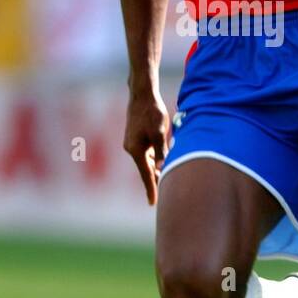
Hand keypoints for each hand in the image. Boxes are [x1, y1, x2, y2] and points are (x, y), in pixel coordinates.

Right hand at [123, 88, 169, 205]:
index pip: (145, 174)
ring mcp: (133, 141)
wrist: (142, 93)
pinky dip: (154, 157)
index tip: (153, 203)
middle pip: (146, 169)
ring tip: (166, 178)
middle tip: (165, 193)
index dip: (151, 189)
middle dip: (155, 180)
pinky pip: (147, 152)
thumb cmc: (152, 112)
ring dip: (156, 168)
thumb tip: (162, 169)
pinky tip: (162, 159)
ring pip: (147, 160)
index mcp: (135, 150)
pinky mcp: (136, 136)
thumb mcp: (159, 133)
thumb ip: (161, 151)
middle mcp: (131, 148)